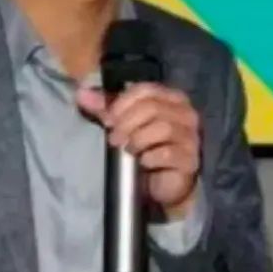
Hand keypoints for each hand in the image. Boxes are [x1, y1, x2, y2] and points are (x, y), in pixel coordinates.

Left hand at [76, 83, 199, 217]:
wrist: (164, 182)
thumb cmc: (145, 145)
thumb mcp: (124, 123)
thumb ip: (105, 108)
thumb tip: (81, 94)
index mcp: (171, 97)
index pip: (146, 89)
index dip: (122, 102)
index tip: (107, 119)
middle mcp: (186, 113)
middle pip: (153, 108)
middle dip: (127, 122)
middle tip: (114, 138)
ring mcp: (191, 136)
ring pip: (163, 128)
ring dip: (138, 139)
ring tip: (127, 149)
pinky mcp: (191, 160)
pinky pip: (168, 153)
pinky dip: (150, 157)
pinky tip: (143, 162)